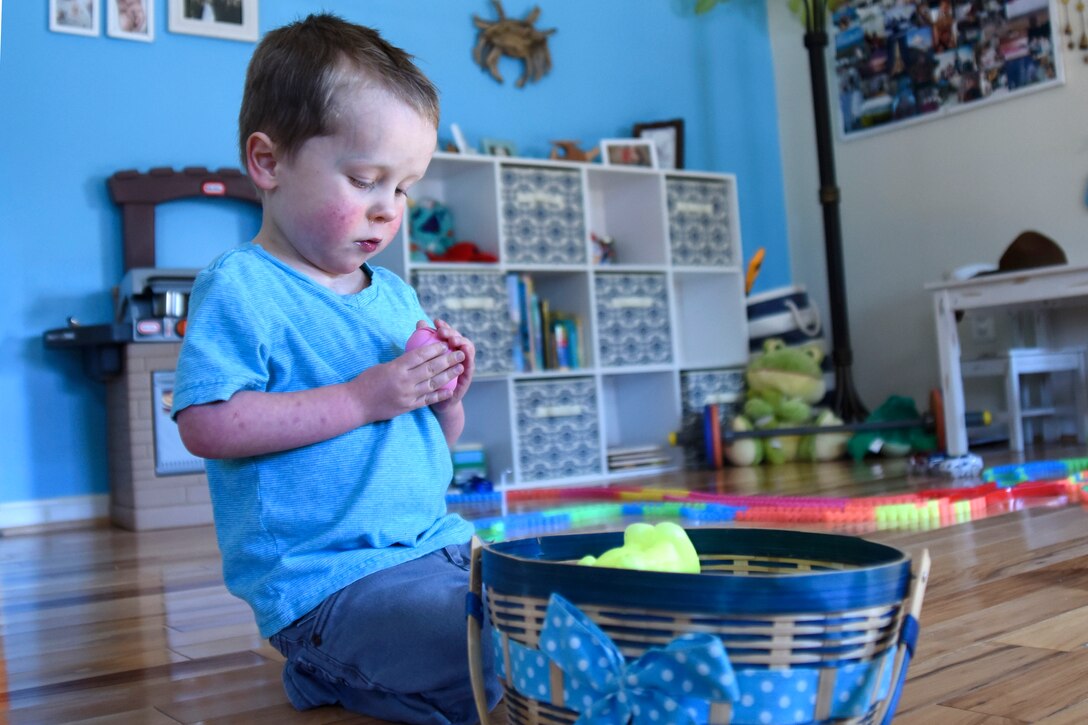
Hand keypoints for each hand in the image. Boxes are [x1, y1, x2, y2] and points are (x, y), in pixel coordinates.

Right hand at [347, 322, 465, 420]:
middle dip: (448, 360)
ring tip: (460, 368)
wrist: (356, 404)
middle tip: (460, 353)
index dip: (435, 349)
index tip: (446, 344)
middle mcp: (404, 381)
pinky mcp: (408, 407)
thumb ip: (400, 362)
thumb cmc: (366, 382)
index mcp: (396, 368)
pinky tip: (450, 390)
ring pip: (432, 383)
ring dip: (449, 375)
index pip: (420, 355)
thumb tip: (417, 355)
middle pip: (430, 368)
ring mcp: (407, 395)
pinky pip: (427, 400)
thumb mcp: (382, 366)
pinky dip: (439, 395)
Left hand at [428, 318, 474, 413]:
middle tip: (442, 331)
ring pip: (467, 349)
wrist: (437, 403)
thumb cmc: (429, 381)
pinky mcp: (467, 377)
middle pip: (458, 339)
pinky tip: (463, 351)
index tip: (436, 322)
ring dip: (462, 342)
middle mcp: (458, 356)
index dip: (444, 326)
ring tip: (453, 340)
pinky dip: (468, 357)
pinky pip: (469, 366)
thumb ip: (423, 341)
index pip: (448, 334)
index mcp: (448, 350)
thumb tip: (420, 322)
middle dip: (452, 332)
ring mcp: (464, 366)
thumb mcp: (424, 360)